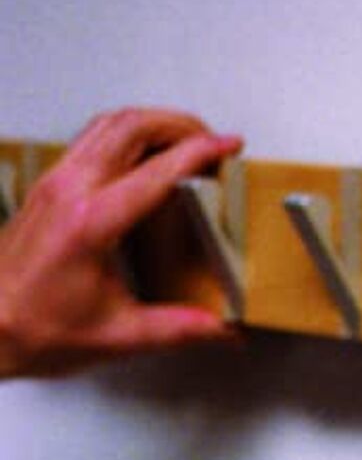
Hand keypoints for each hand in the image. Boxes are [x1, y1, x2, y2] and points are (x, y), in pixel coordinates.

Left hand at [0, 108, 242, 376]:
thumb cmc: (34, 328)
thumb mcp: (120, 336)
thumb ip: (181, 329)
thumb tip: (222, 331)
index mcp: (92, 223)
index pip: (158, 171)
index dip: (201, 152)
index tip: (228, 145)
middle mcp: (69, 192)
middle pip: (131, 126)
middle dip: (180, 125)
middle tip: (211, 140)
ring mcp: (54, 183)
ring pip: (109, 124)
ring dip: (152, 123)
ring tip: (183, 140)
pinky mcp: (47, 187)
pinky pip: (91, 139)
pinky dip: (126, 134)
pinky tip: (143, 156)